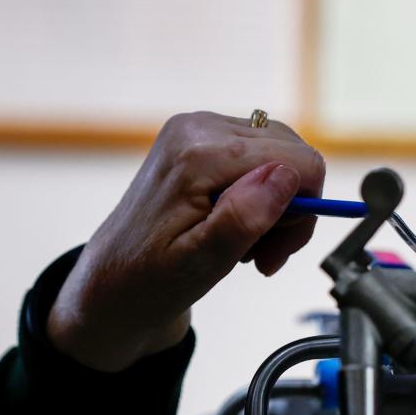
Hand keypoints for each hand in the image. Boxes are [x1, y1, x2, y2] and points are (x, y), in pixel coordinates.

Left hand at [46, 111, 325, 371]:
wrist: (110, 286)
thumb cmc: (148, 282)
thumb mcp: (201, 263)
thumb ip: (244, 217)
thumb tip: (286, 176)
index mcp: (199, 154)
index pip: (297, 160)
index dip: (304, 209)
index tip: (278, 250)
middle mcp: (199, 128)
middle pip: (291, 153)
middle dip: (292, 209)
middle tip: (265, 255)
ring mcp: (198, 131)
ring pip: (279, 156)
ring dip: (277, 206)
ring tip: (249, 248)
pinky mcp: (199, 141)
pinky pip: (257, 158)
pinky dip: (259, 196)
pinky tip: (237, 228)